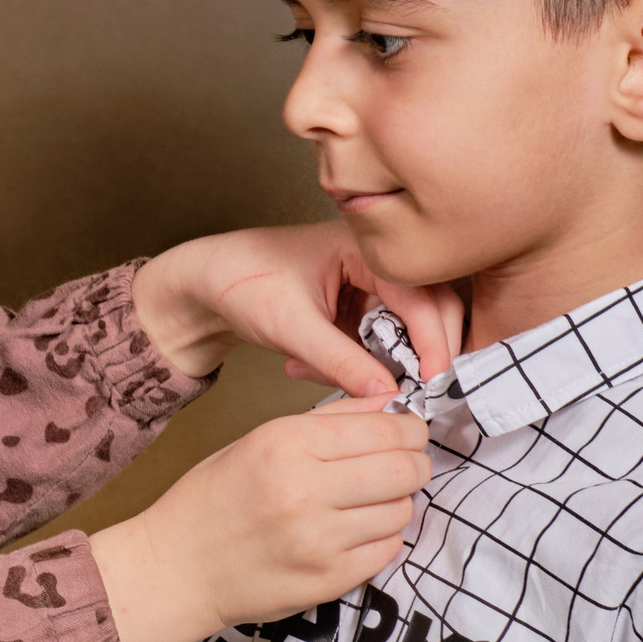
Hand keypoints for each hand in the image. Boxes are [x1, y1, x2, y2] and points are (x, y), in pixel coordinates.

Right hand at [89, 397, 430, 641]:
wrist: (177, 567)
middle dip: (414, 463)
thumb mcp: (261, 439)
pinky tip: (355, 530)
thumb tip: (391, 405)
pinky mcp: (329, 579)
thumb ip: (329, 421)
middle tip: (401, 465)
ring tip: (367, 500)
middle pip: (404, 469)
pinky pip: (388, 549)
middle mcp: (306, 489)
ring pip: (401, 510)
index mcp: (287, 443)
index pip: (387, 428)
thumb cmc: (214, 497)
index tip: (407, 432)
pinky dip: (380, 536)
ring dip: (394, 502)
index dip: (410, 428)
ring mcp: (320, 539)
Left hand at [133, 221, 463, 397]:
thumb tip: (388, 394)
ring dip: (384, 363)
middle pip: (432, 307)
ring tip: (332, 375)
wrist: (207, 284)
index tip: (434, 381)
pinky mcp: (359, 308)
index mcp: (363, 247)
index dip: (434, 340)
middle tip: (410, 391)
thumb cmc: (242, 284)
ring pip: (409, 329)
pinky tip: (305, 366)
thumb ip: (341, 361)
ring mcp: (370, 284)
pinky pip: (380, 342)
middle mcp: (375, 260)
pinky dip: (358, 364)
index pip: (421, 294)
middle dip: (421, 353)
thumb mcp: (291, 327)